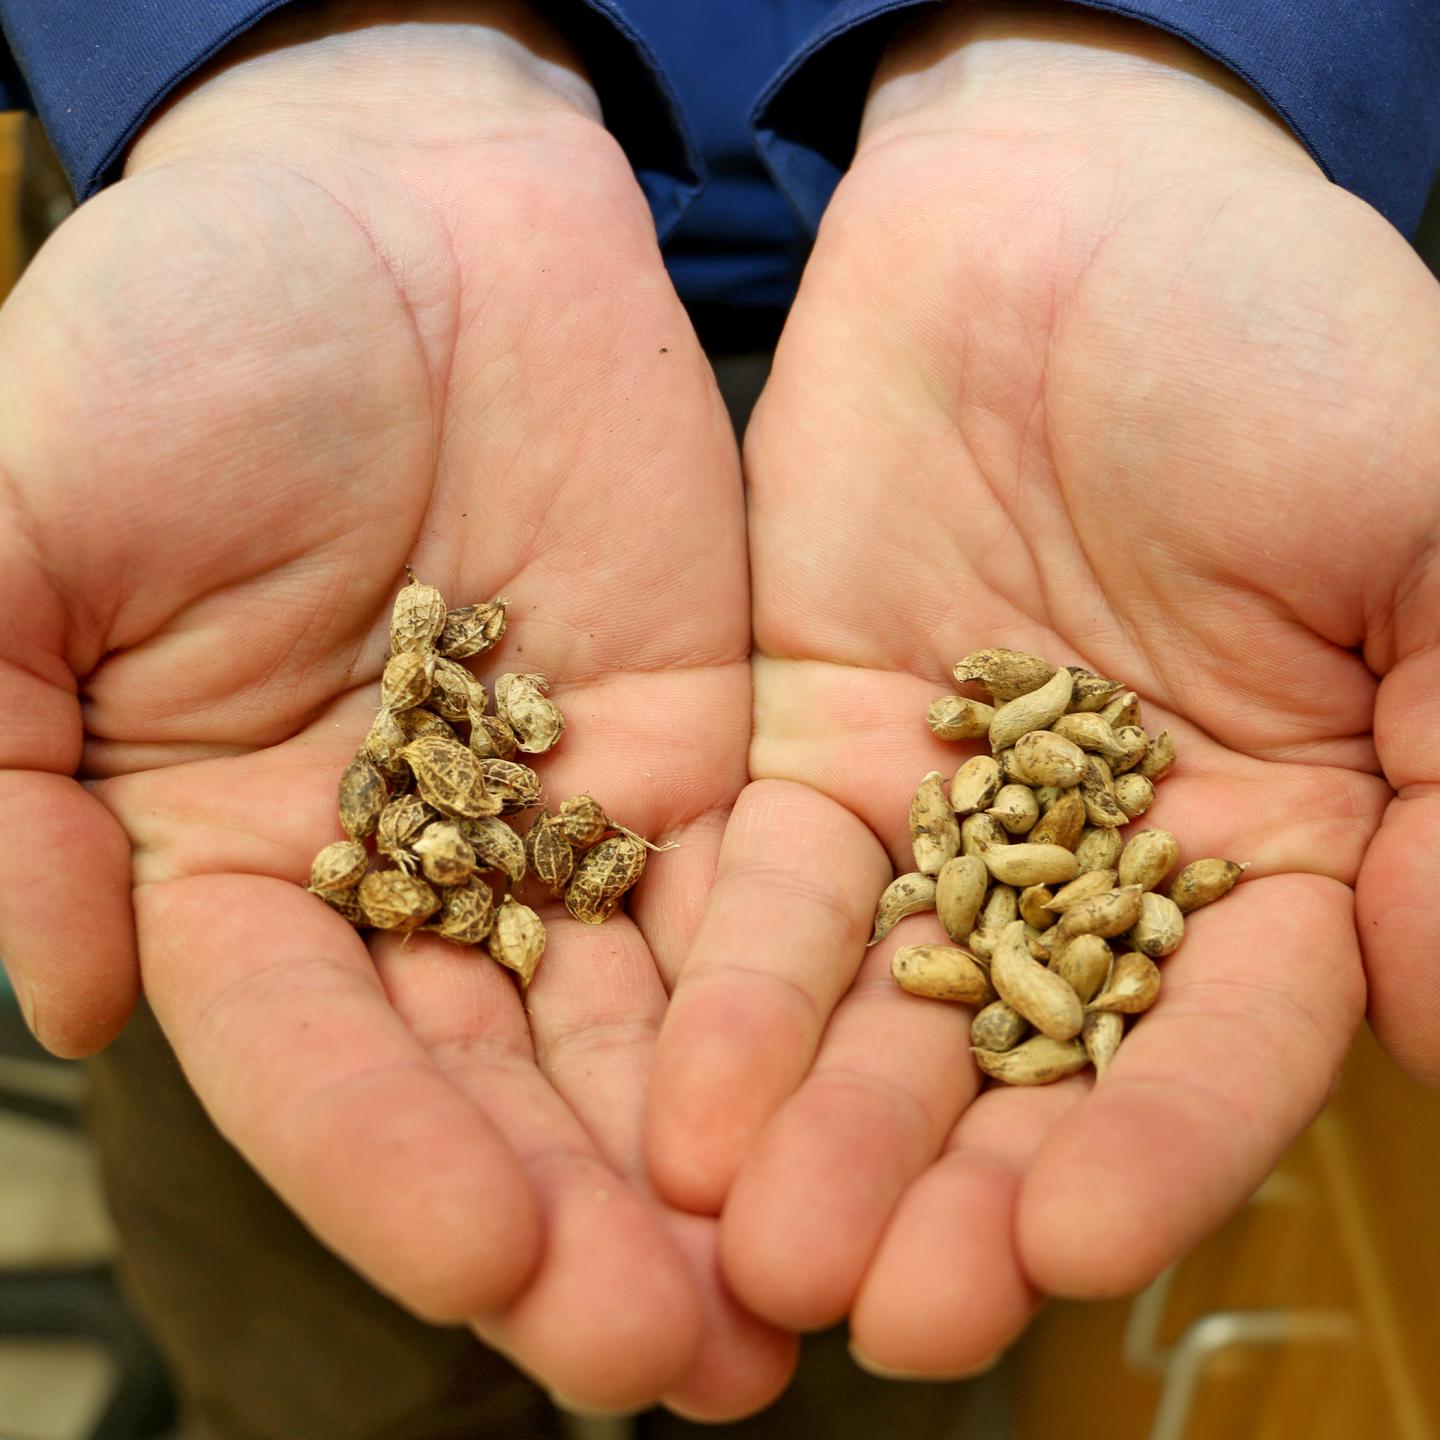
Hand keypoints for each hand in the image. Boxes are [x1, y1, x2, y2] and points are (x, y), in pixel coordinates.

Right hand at [0, 2, 790, 1412]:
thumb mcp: (26, 520)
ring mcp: (561, 823)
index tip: (494, 1268)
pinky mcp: (695, 758)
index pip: (313, 1057)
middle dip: (579, 1228)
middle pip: (494, 1090)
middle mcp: (408, 875)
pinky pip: (751, 910)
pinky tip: (858, 1126)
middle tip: (680, 1361)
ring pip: (636, 1035)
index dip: (390, 1169)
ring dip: (704, 1173)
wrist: (406, 214)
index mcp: (234, 856)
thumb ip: (4, 761)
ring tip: (790, 1307)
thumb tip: (66, 997)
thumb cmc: (193, 334)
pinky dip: (794, 1022)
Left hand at [649, 2, 1439, 1374]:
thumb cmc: (1273, 347)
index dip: (1153, 1146)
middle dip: (955, 1193)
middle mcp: (1099, 872)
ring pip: (883, 1017)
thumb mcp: (1423, 523)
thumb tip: (1434, 1010)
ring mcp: (946, 825)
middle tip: (873, 1311)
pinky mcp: (811, 757)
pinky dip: (733, 1001)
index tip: (1066, 1248)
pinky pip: (769, 900)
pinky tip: (684, 1106)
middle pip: (1027, 1073)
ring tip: (759, 1252)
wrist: (1064, 224)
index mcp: (1276, 844)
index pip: (1217, 1041)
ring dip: (825, 1137)